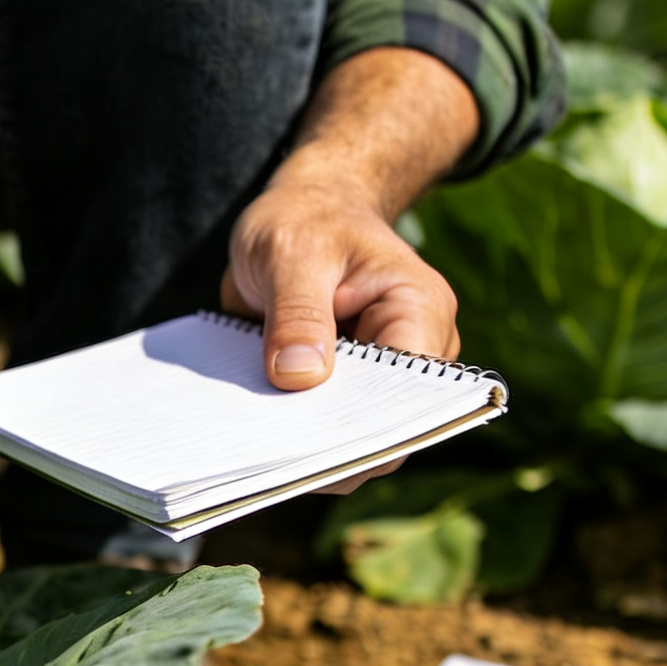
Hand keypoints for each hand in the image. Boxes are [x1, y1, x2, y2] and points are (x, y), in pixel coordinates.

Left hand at [220, 47, 476, 491]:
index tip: (313, 442)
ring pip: (349, 438)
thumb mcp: (294, 252)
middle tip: (267, 452)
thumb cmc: (306, 220)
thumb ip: (297, 313)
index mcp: (419, 312)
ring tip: (250, 440)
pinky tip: (246, 430)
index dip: (369, 424)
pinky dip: (286, 431)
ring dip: (303, 443)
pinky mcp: (339, 391)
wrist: (299, 214)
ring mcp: (375, 379)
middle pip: (384, 427)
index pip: (411, 390)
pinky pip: (318, 427)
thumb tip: (298, 379)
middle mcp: (410, 354)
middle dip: (330, 444)